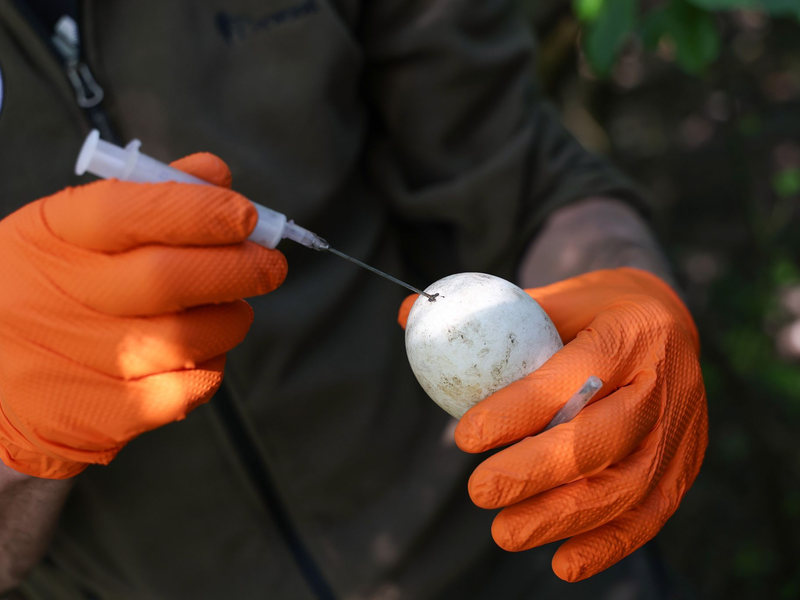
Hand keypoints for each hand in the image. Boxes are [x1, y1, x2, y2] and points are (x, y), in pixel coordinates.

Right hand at [0, 154, 286, 478]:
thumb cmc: (51, 289)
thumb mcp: (71, 231)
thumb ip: (148, 196)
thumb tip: (218, 177)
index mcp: (52, 238)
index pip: (129, 212)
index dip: (199, 211)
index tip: (246, 215)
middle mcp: (61, 299)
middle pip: (170, 279)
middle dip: (240, 269)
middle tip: (272, 265)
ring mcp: (82, 361)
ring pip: (190, 338)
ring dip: (230, 318)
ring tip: (231, 307)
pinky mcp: (106, 414)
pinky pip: (188, 388)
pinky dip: (210, 365)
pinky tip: (201, 351)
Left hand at [398, 268, 706, 581]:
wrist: (672, 320)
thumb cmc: (594, 310)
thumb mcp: (549, 297)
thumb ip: (486, 313)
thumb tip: (403, 314)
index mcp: (628, 334)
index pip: (571, 378)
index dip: (516, 411)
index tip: (466, 437)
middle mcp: (662, 385)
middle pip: (600, 441)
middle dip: (533, 473)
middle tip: (478, 492)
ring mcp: (679, 431)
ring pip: (624, 488)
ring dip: (561, 518)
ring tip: (504, 533)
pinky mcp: (684, 465)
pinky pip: (650, 514)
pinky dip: (607, 545)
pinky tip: (562, 564)